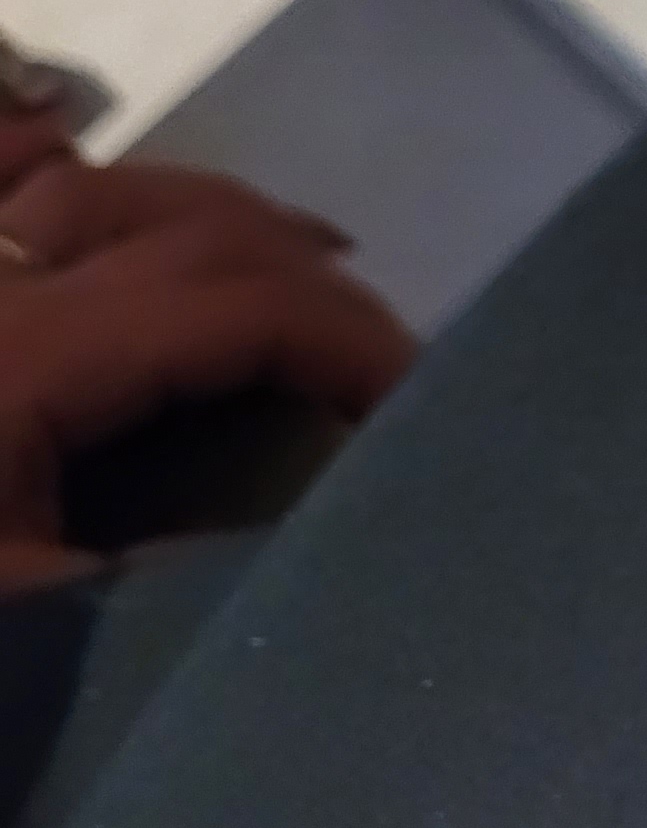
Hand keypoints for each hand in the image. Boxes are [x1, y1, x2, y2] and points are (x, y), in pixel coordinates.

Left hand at [0, 119, 415, 594]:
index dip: (357, 339)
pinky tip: (124, 222)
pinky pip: (15, 201)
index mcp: (22, 367)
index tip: (426, 406)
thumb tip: (308, 537)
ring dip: (217, 224)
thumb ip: (177, 580)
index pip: (239, 302)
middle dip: (312, 281)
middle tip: (382, 369)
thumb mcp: (33, 639)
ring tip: (298, 285)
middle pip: (191, 223)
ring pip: (99, 188)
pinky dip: (75, 190)